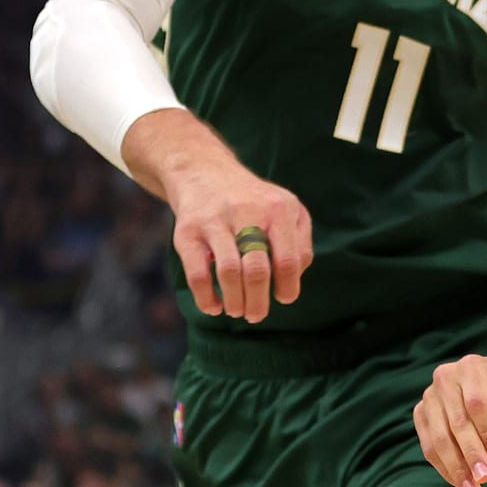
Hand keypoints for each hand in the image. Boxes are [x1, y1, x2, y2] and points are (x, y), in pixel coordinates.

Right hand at [165, 155, 311, 322]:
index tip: (284, 298)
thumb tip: (293, 279)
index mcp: (278, 209)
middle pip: (257, 270)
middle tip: (256, 315)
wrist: (205, 172)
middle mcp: (246, 212)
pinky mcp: (187, 232)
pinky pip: (197, 274)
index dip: (288, 287)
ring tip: (237, 311)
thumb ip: (299, 243)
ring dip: (235, 301)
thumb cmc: (254, 202)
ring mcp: (214, 221)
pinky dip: (206, 298)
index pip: (289, 260)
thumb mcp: (286, 210)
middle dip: (258, 301)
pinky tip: (214, 306)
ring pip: (228, 272)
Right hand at [415, 354, 486, 486]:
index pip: (476, 403)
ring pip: (438, 438)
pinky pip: (428, 447)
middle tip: (485, 479)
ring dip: (455, 467)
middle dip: (471, 454)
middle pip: (456, 423)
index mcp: (471, 366)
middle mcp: (445, 377)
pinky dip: (444, 468)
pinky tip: (460, 483)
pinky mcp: (421, 415)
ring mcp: (430, 397)